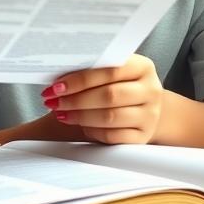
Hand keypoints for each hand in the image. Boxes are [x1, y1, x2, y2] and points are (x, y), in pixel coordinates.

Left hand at [43, 54, 163, 144]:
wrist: (146, 104)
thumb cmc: (120, 82)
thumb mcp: (113, 68)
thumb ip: (93, 68)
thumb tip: (57, 72)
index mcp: (142, 67)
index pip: (109, 71)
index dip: (80, 79)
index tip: (56, 85)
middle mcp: (150, 91)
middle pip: (109, 96)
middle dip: (75, 99)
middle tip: (53, 101)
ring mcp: (150, 116)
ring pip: (110, 117)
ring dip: (79, 116)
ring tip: (61, 113)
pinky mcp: (143, 137)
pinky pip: (113, 136)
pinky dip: (92, 131)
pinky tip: (79, 124)